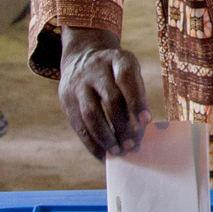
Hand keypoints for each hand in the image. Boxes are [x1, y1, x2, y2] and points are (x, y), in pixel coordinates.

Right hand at [58, 27, 150, 158]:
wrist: (82, 57)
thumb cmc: (116, 73)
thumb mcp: (130, 73)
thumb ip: (137, 96)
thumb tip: (141, 129)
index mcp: (118, 59)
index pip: (127, 78)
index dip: (137, 100)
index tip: (146, 121)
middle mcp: (96, 68)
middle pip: (110, 98)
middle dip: (122, 125)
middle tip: (132, 145)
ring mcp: (78, 83)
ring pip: (91, 113)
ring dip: (105, 136)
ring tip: (117, 151)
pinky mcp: (66, 98)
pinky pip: (78, 124)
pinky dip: (90, 142)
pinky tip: (102, 154)